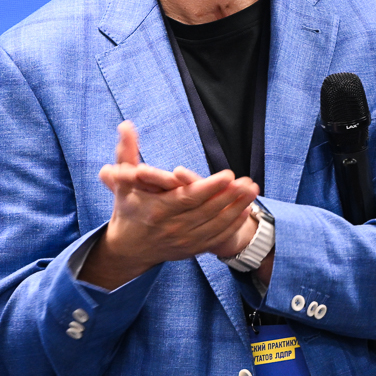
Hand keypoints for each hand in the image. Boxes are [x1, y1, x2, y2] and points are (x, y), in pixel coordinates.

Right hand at [79, 122, 259, 288]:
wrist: (128, 249)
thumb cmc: (127, 209)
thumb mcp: (124, 181)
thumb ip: (126, 153)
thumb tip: (126, 125)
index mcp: (157, 209)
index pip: (188, 198)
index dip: (210, 187)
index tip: (229, 174)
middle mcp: (172, 227)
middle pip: (207, 211)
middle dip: (230, 196)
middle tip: (249, 182)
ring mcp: (183, 241)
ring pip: (215, 225)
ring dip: (237, 208)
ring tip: (252, 191)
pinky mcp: (191, 249)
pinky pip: (216, 238)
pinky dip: (232, 225)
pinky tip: (244, 211)